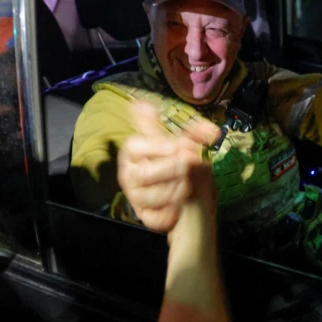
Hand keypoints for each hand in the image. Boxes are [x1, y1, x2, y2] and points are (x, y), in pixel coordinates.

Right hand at [117, 101, 220, 232]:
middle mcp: (129, 175)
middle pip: (144, 173)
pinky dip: (176, 209)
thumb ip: (179, 127)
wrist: (193, 195)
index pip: (135, 146)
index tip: (180, 145)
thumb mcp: (184, 143)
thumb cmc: (182, 164)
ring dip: (178, 188)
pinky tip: (184, 201)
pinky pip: (159, 216)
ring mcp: (136, 197)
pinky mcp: (147, 216)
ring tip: (190, 182)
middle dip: (172, 168)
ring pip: (153, 196)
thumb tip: (149, 105)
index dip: (158, 146)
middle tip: (192, 162)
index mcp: (133, 152)